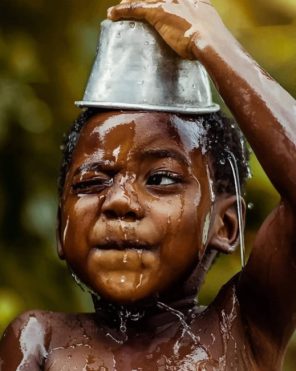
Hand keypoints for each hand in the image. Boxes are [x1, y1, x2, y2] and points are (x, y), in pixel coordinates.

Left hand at [107, 0, 221, 59]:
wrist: (210, 41)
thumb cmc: (214, 42)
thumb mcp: (211, 28)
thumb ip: (204, 27)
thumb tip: (206, 39)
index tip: (157, 2)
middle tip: (132, 2)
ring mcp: (169, 2)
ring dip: (129, 2)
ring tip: (119, 8)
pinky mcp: (158, 13)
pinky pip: (135, 9)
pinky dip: (122, 11)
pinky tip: (111, 14)